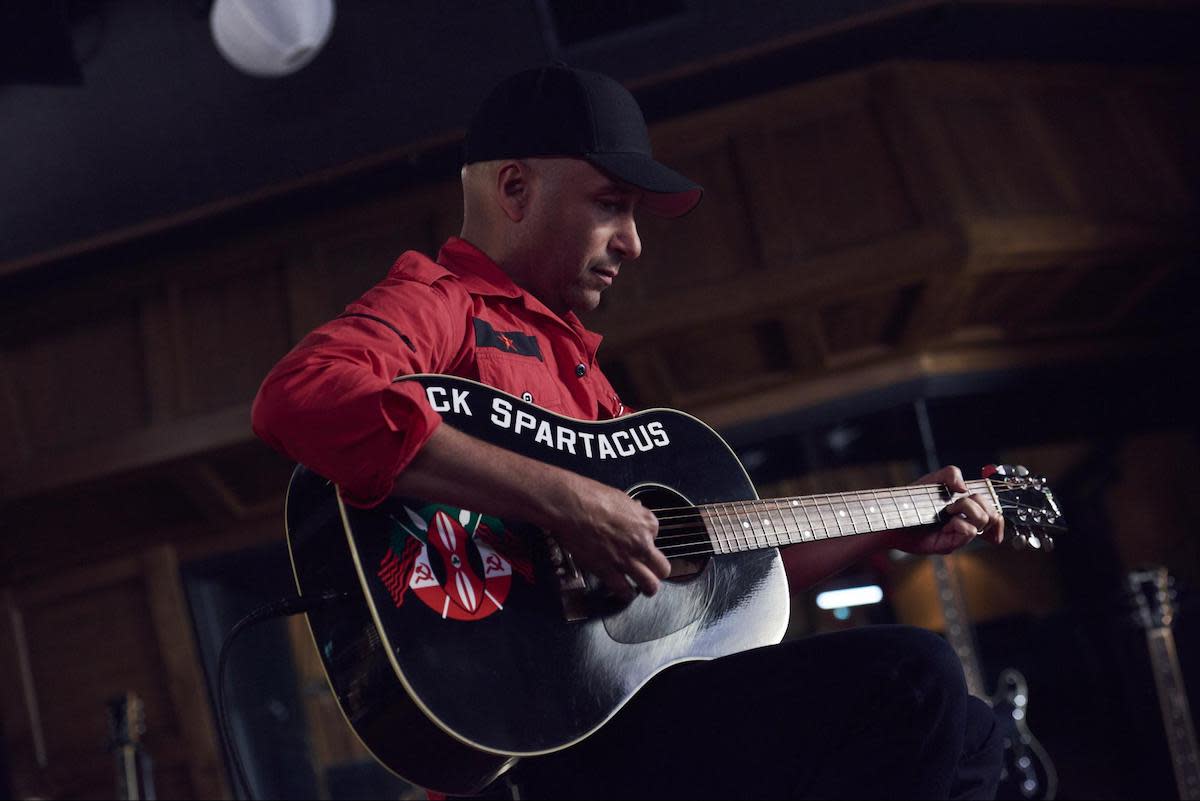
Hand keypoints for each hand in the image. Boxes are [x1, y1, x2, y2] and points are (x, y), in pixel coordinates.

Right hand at [547, 473, 669, 599]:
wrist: (570, 506)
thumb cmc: (589, 497)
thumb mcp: (619, 497)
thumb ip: (630, 510)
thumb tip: (632, 511)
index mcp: (646, 522)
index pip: (656, 536)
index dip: (645, 540)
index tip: (637, 541)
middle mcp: (641, 543)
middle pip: (662, 567)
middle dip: (656, 570)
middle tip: (650, 571)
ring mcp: (626, 559)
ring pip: (650, 585)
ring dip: (647, 587)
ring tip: (642, 588)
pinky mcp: (608, 571)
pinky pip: (624, 591)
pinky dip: (625, 593)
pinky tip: (624, 591)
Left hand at [888, 465, 1003, 554]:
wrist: (893, 515)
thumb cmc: (912, 499)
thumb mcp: (933, 479)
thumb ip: (951, 473)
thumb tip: (965, 487)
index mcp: (965, 511)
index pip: (993, 516)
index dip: (998, 517)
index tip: (992, 512)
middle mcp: (964, 524)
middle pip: (992, 515)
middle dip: (979, 502)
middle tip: (956, 501)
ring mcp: (957, 536)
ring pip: (982, 521)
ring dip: (967, 508)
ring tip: (948, 509)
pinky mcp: (949, 544)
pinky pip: (968, 532)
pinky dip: (961, 522)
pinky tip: (947, 520)